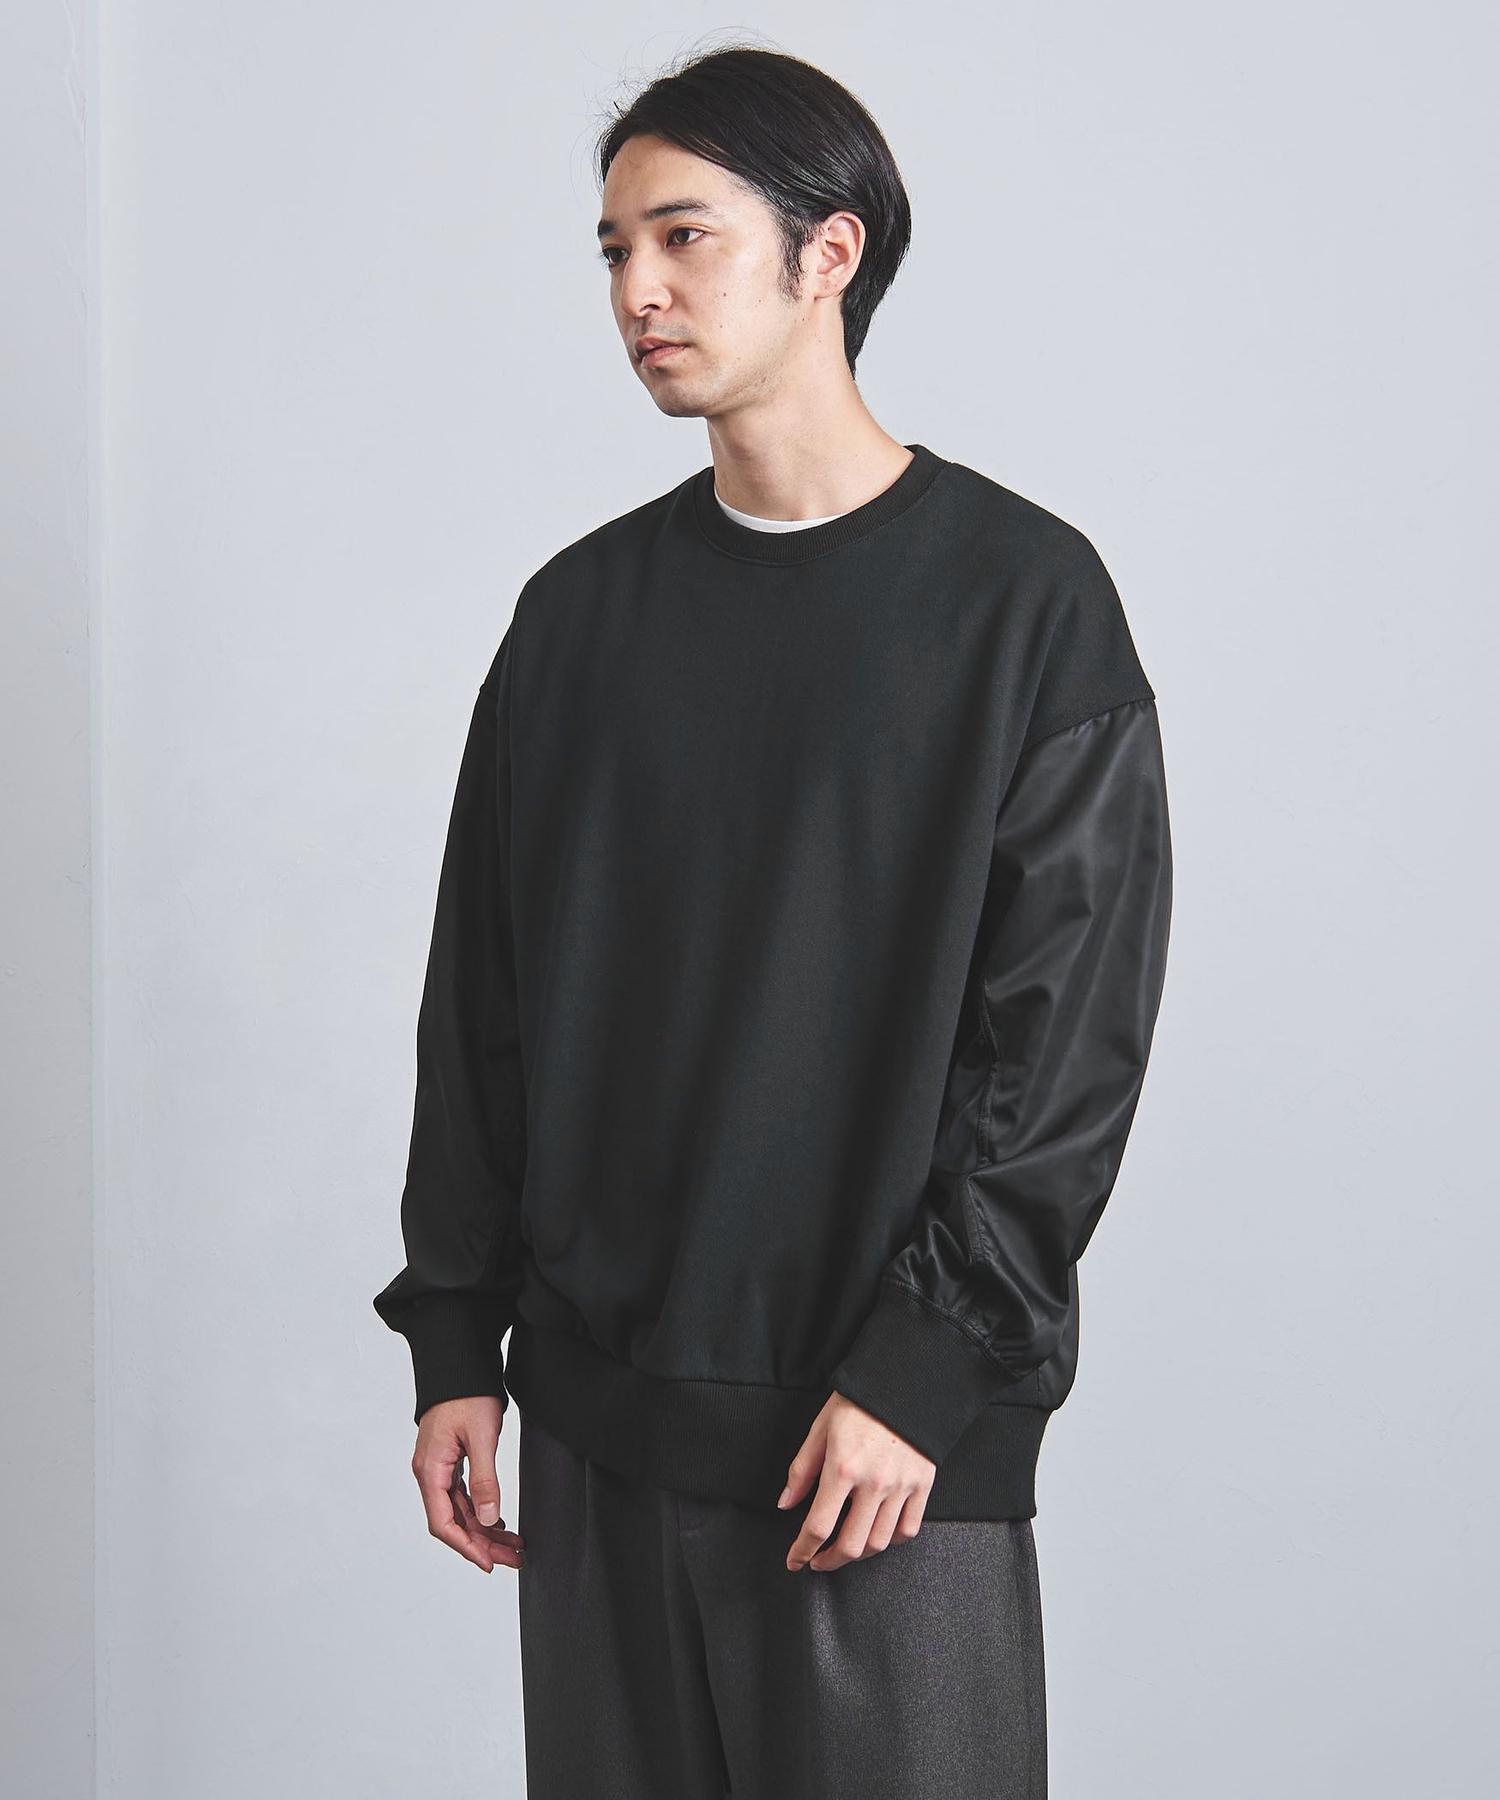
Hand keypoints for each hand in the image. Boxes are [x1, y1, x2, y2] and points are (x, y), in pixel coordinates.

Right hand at [411, 1395, 525, 1573]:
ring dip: (484, 1530)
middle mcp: (430, 1473)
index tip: (489, 1563)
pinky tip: (498, 1522)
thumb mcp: (481, 1436)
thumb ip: (484, 1480)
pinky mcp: (449, 1461)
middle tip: (514, 1558)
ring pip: (460, 1511)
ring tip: (514, 1546)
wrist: (460, 1364)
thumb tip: (487, 1520)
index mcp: (430, 1470)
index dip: (466, 1547)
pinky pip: (462, 1496)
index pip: (443, 1523)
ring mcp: (439, 1468)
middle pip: (453, 1522)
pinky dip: (480, 1511)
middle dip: (482, 1544)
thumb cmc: (467, 1394)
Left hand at [778, 1390, 935, 1572]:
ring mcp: (901, 1486)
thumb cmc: (859, 1402)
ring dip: (858, 1554)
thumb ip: (802, 1470)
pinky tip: (877, 1534)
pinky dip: (891, 1540)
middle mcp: (873, 1483)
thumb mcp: (821, 1428)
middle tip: (818, 1560)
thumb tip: (785, 1503)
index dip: (802, 1550)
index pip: (818, 1526)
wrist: (903, 1381)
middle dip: (829, 1560)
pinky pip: (907, 1529)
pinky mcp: (922, 1485)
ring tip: (846, 1548)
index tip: (795, 1560)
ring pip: (879, 1542)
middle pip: (851, 1545)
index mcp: (842, 1468)